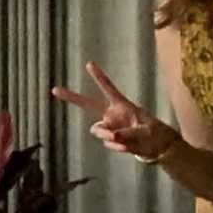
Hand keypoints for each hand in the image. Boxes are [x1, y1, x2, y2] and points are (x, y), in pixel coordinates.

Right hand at [47, 57, 170, 161]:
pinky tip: (128, 147)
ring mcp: (110, 127)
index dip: (99, 77)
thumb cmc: (154, 134)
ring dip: (107, 136)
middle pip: (88, 105)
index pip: (108, 89)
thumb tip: (112, 136)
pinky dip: (117, 147)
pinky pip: (108, 144)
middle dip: (72, 97)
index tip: (89, 63)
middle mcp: (112, 115)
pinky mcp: (110, 139)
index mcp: (122, 106)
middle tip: (54, 90)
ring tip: (124, 142)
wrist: (157, 148)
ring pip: (98, 131)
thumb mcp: (144, 132)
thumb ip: (127, 134)